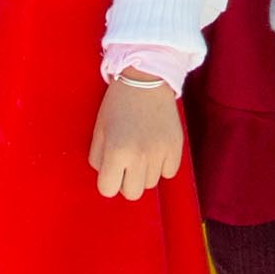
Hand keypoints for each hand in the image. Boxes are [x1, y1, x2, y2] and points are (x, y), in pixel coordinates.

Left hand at [91, 71, 184, 198]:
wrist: (147, 80)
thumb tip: (108, 178)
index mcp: (115, 151)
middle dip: (127, 181)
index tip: (111, 168)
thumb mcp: (98, 131)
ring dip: (145, 172)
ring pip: (151, 184)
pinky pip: (169, 173)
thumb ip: (98, 159)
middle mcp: (139, 156)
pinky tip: (156, 148)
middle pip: (132, 193)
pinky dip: (162, 165)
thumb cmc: (118, 104)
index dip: (107, 180)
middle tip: (127, 162)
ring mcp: (160, 153)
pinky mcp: (176, 148)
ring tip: (142, 149)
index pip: (107, 190)